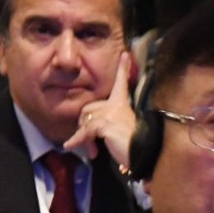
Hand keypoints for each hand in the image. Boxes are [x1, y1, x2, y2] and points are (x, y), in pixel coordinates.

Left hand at [64, 51, 134, 167]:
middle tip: (92, 144)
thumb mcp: (117, 131)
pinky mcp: (105, 123)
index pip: (121, 84)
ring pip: (85, 119)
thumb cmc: (131, 148)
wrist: (142, 158)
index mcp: (122, 105)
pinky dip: (77, 139)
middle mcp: (118, 106)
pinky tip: (71, 146)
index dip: (122, 69)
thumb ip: (104, 124)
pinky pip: (85, 129)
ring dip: (83, 136)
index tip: (124, 54)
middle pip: (88, 108)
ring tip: (93, 150)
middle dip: (84, 126)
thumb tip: (85, 131)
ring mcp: (112, 113)